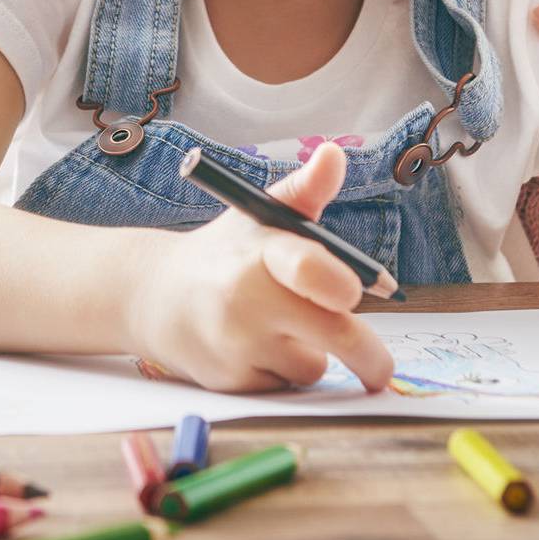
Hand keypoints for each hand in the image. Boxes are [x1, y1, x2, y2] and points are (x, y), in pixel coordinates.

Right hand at [127, 142, 396, 394]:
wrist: (156, 296)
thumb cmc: (227, 252)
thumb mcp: (260, 215)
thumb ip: (306, 189)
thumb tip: (334, 154)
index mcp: (260, 253)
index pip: (308, 268)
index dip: (343, 283)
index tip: (369, 292)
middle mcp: (246, 300)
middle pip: (334, 334)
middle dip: (369, 355)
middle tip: (382, 368)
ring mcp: (237, 345)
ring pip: (311, 364)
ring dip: (313, 353)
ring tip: (281, 326)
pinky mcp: (230, 382)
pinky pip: (284, 385)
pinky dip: (284, 371)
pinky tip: (256, 348)